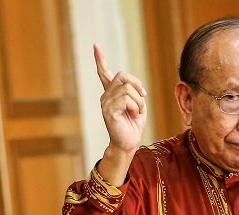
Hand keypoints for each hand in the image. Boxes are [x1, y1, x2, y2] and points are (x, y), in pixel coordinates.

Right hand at [95, 43, 146, 184]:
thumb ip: (134, 91)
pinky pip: (126, 98)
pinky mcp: (108, 110)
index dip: (100, 59)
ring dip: (139, 100)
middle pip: (123, 76)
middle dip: (137, 86)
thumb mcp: (137, 104)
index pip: (103, 73)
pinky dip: (135, 106)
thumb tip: (135, 87)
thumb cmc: (133, 126)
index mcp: (112, 93)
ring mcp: (105, 102)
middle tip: (142, 98)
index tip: (96, 46)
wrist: (128, 144)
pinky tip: (133, 114)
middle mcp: (106, 95)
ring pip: (127, 88)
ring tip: (137, 112)